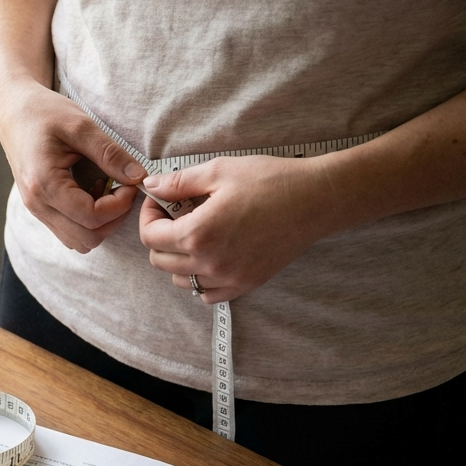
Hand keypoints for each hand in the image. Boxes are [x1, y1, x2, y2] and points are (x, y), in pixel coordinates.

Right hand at [0, 77, 145, 252]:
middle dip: (114, 218)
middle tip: (123, 189)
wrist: (13, 110)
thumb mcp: (81, 125)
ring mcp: (37, 210)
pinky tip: (92, 193)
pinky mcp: (40, 209)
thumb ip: (110, 153)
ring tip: (107, 191)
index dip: (120, 205)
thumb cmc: (42, 113)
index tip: (130, 182)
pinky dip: (87, 222)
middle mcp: (37, 204)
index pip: (92, 217)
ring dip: (101, 223)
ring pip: (79, 241)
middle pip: (88, 238)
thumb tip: (138, 177)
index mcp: (45, 184)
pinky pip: (69, 232)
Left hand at [138, 155, 346, 303]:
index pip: (150, 238)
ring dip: (177, 259)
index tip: (160, 202)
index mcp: (198, 234)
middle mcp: (210, 263)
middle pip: (160, 261)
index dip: (149, 217)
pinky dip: (200, 279)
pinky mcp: (246, 284)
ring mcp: (229, 278)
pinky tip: (211, 256)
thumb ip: (178, 183)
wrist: (316, 200)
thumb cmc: (270, 180)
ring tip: (195, 234)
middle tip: (177, 215)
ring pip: (181, 280)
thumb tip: (150, 187)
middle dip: (160, 237)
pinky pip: (207, 294)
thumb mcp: (218, 171)